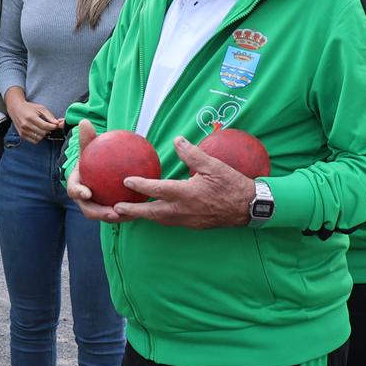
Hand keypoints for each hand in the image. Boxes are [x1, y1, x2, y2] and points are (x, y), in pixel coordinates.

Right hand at [6, 95, 63, 143]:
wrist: (16, 108)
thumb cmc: (29, 108)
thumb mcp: (40, 108)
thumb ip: (49, 116)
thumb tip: (57, 123)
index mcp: (31, 117)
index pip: (45, 126)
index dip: (53, 127)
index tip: (55, 125)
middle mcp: (26, 125)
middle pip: (43, 133)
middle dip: (48, 130)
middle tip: (49, 126)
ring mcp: (23, 131)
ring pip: (39, 138)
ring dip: (43, 135)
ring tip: (43, 129)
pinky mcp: (22, 135)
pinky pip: (34, 141)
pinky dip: (38, 138)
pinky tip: (38, 132)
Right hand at [64, 121, 124, 222]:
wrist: (100, 167)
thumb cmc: (93, 156)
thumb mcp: (90, 146)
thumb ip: (87, 137)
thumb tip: (84, 122)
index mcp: (77, 185)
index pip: (74, 190)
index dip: (78, 193)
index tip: (86, 193)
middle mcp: (85, 199)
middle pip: (89, 210)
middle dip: (100, 213)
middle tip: (114, 212)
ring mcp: (96, 206)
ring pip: (105, 214)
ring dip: (116, 217)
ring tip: (130, 215)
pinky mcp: (108, 209)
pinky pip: (118, 211)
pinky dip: (127, 212)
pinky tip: (141, 209)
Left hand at [116, 136, 256, 228]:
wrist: (249, 208)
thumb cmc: (232, 184)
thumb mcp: (213, 165)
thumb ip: (192, 154)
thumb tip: (177, 140)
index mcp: (186, 194)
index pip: (157, 190)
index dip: (140, 185)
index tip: (126, 181)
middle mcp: (183, 210)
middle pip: (151, 213)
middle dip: (132, 211)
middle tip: (116, 208)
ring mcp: (188, 220)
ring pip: (160, 220)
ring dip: (144, 216)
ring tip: (129, 212)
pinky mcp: (193, 225)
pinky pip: (170, 222)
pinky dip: (158, 218)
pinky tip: (154, 213)